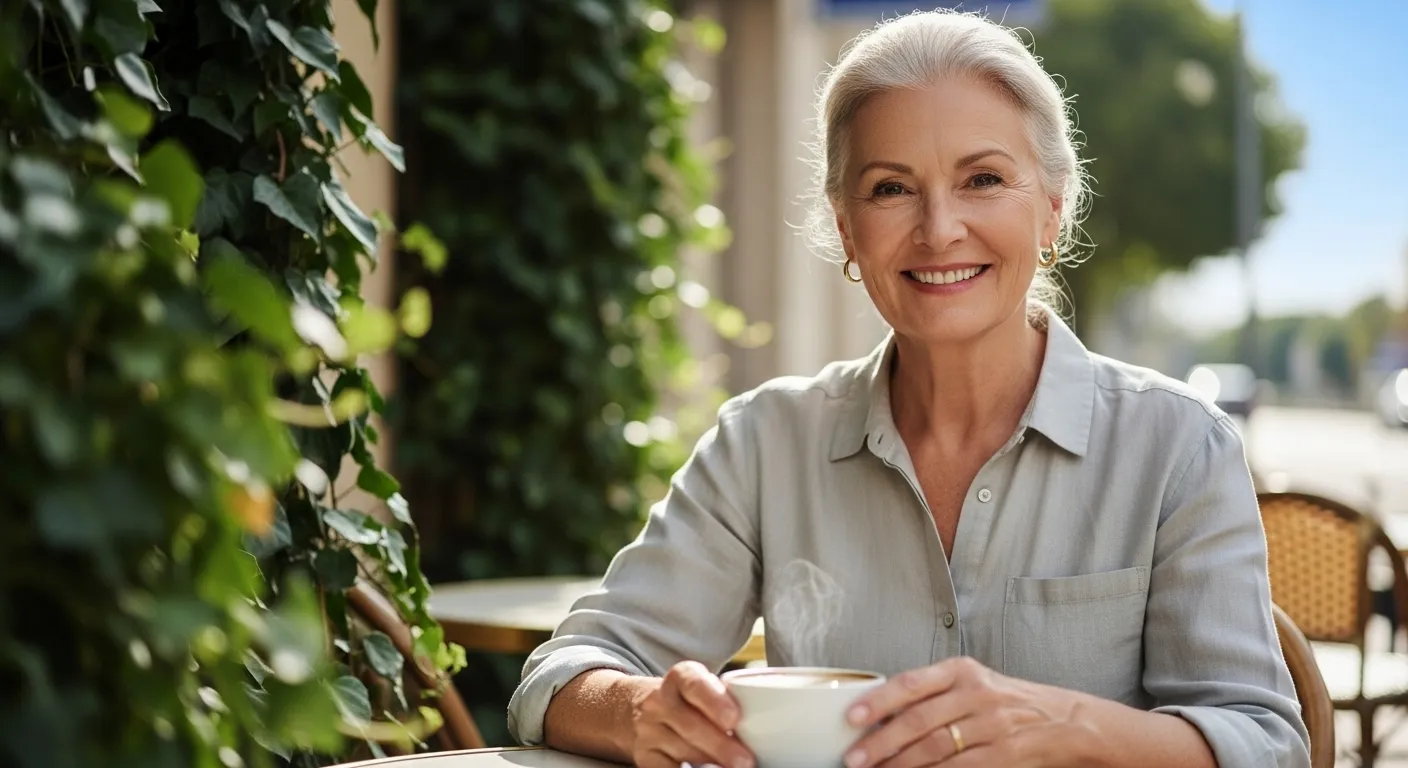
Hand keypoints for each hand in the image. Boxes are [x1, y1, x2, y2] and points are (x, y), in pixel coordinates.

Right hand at [630, 660, 754, 767]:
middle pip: (691, 725)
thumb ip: (727, 699)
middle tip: (746, 761)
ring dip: (711, 765)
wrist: (639, 708)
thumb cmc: (688, 701)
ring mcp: (649, 730)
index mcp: (680, 678)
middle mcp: (660, 701)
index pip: (694, 684)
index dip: (714, 701)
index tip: (734, 719)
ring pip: (682, 751)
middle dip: (721, 746)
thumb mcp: (702, 688)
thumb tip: (770, 725)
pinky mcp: (645, 756)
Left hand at [842, 657, 1082, 767]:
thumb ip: (933, 693)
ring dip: (900, 765)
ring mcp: (991, 725)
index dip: (879, 700)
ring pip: (934, 748)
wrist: (1066, 721)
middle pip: (918, 720)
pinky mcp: (1002, 755)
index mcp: (962, 670)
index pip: (911, 682)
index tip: (852, 717)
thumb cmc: (1009, 701)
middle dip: (881, 741)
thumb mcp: (974, 683)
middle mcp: (976, 694)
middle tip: (855, 757)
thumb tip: (881, 713)